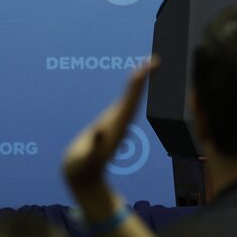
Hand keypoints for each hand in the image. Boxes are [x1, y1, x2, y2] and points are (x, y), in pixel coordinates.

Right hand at [63, 58, 157, 192]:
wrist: (83, 176)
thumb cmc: (82, 166)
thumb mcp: (86, 158)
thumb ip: (93, 146)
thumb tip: (100, 132)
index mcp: (116, 126)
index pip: (130, 101)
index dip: (137, 84)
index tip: (145, 67)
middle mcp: (120, 122)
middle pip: (136, 96)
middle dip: (144, 78)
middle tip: (154, 60)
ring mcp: (117, 122)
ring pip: (132, 99)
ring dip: (140, 83)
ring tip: (148, 66)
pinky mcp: (111, 123)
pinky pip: (125, 102)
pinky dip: (132, 90)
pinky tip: (136, 82)